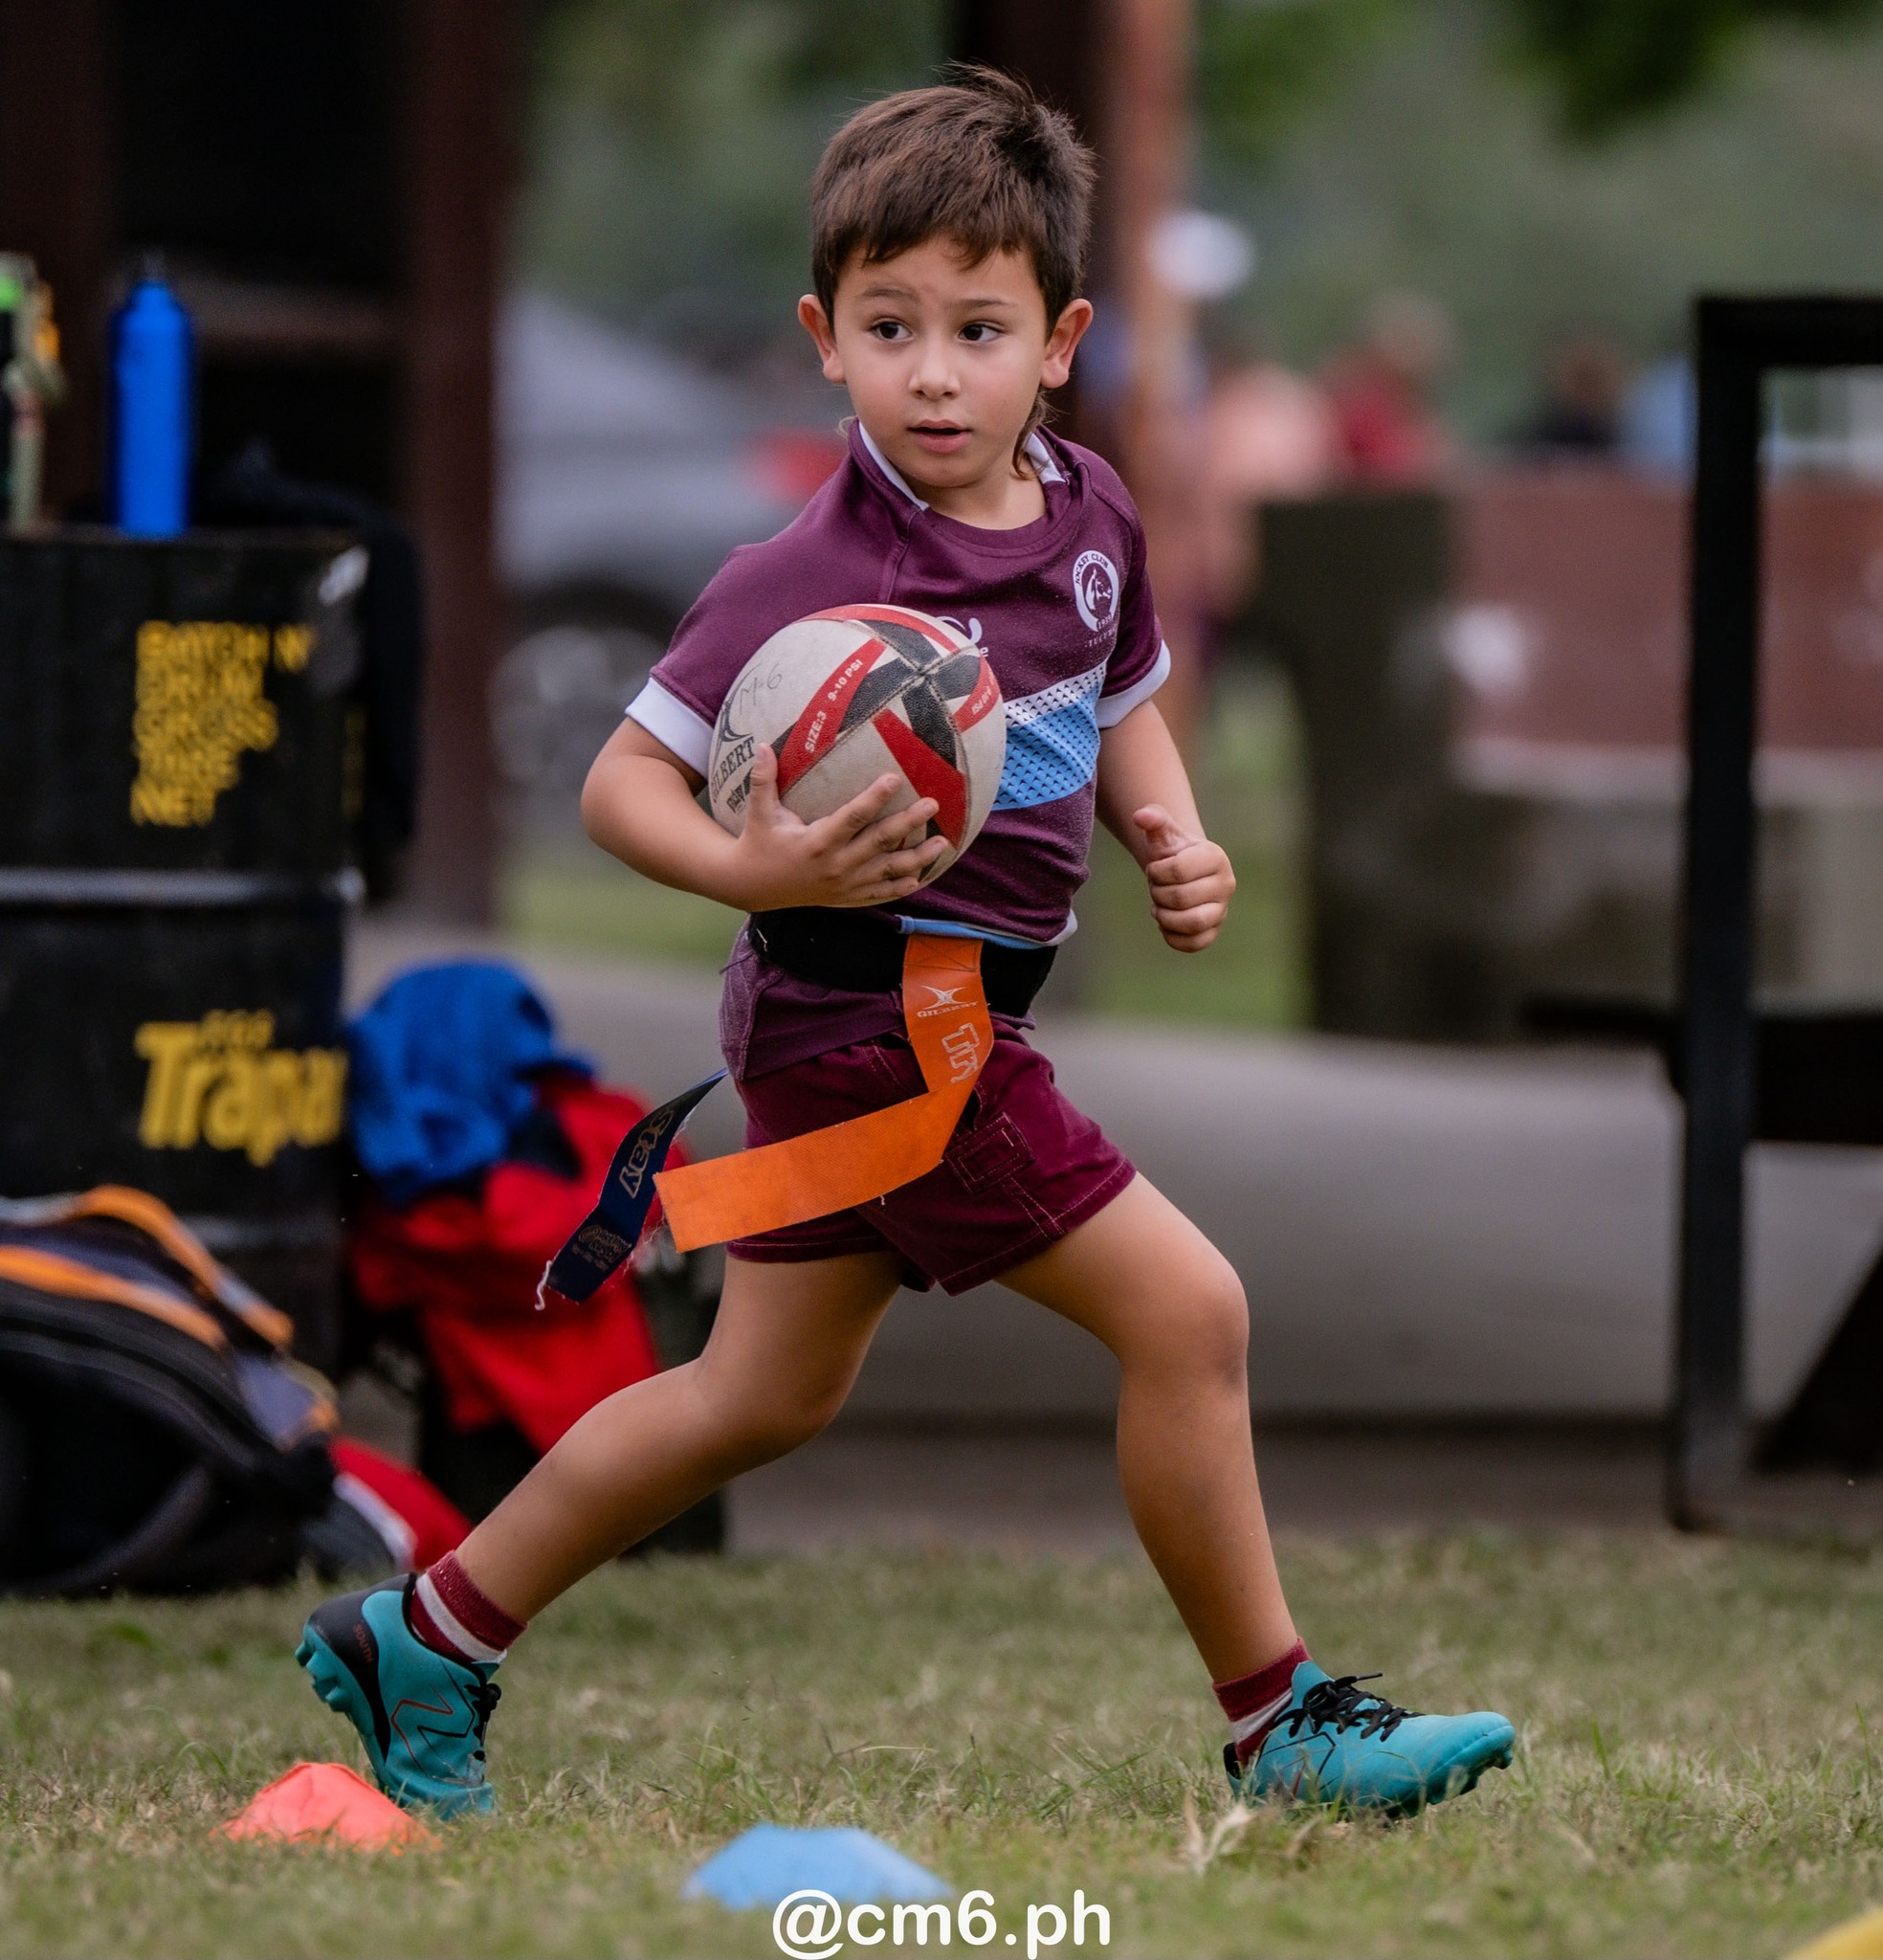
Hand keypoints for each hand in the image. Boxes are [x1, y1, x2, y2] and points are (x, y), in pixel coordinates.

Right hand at [724, 744, 948, 910]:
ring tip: (942, 843)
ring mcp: (843, 884)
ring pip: (887, 870)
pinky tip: (919, 877)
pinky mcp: (845, 897)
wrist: (752, 886)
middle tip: (932, 803)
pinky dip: (899, 887)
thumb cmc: (759, 842)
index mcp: (817, 842)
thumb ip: (763, 779)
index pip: (852, 817)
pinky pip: (878, 893)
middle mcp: (835, 865)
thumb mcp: (758, 812)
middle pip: (879, 842)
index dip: (874, 798)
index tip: (894, 778)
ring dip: (917, 858)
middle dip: (907, 822)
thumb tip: (762, 744)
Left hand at [1132, 805, 1234, 951]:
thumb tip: (1140, 816)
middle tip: (1156, 888)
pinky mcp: (1214, 931)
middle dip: (1158, 893)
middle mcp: (1226, 884)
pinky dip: (1173, 937)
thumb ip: (1154, 820)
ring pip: (1191, 923)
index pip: (1178, 870)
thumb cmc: (1173, 851)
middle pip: (1181, 898)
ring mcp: (1222, 910)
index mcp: (1215, 857)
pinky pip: (1195, 944)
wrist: (1183, 872)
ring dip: (1164, 917)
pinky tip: (1165, 924)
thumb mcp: (1163, 833)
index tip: (1155, 869)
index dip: (1156, 872)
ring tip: (1159, 907)